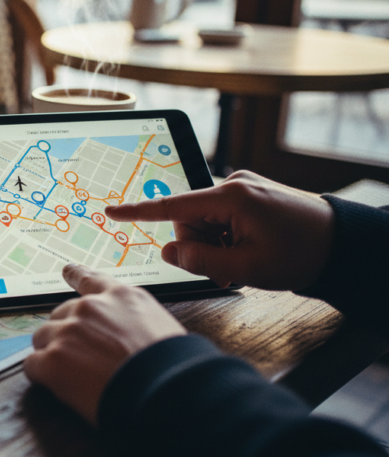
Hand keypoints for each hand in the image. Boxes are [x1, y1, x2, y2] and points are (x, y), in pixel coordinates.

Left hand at [24, 264, 185, 425]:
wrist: (167, 393)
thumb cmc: (173, 368)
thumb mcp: (161, 326)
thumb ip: (133, 320)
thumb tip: (123, 332)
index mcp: (121, 297)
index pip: (91, 279)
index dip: (76, 275)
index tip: (67, 270)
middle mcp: (90, 308)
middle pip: (60, 316)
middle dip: (67, 335)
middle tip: (81, 359)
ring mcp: (68, 331)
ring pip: (43, 339)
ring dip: (52, 355)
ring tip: (75, 377)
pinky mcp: (53, 359)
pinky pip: (32, 365)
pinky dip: (42, 377)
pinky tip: (59, 387)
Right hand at [104, 171, 334, 290]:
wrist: (345, 245)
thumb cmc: (303, 255)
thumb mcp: (246, 268)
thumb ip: (200, 260)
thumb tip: (171, 251)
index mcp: (231, 197)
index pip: (172, 204)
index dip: (138, 211)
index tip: (111, 210)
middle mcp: (234, 185)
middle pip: (189, 219)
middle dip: (199, 246)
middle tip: (225, 271)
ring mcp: (244, 188)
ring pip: (205, 222)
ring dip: (215, 246)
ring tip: (242, 264)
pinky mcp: (252, 195)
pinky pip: (222, 218)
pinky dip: (227, 239)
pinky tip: (248, 252)